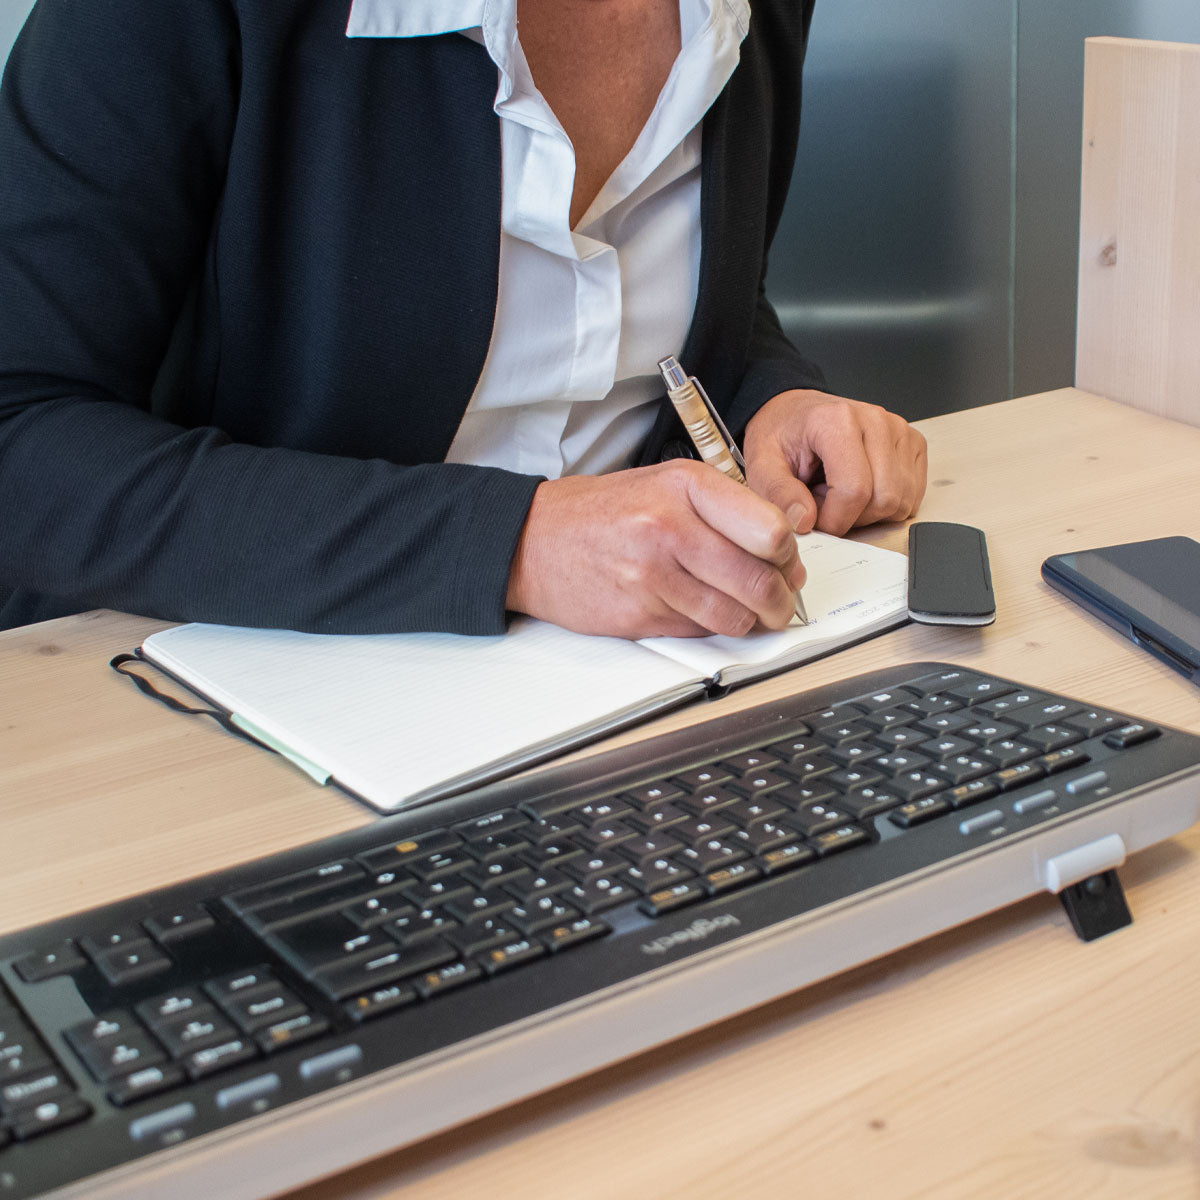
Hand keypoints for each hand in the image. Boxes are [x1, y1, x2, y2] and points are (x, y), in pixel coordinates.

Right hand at [505, 460, 805, 638]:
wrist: (532, 541)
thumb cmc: (601, 512)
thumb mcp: (663, 484)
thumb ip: (722, 508)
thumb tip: (780, 549)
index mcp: (684, 486)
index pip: (770, 531)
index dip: (788, 555)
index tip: (787, 563)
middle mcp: (669, 527)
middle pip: (759, 580)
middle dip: (780, 599)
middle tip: (780, 601)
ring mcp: (652, 575)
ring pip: (735, 615)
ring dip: (751, 621)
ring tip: (749, 612)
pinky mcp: (638, 614)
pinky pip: (699, 631)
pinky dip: (711, 628)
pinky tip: (703, 612)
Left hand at [743, 389, 926, 534]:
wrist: (795, 413)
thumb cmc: (783, 434)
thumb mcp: (762, 464)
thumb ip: (779, 493)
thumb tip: (804, 521)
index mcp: (837, 420)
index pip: (854, 490)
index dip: (834, 520)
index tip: (814, 520)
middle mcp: (875, 420)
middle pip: (884, 499)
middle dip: (851, 517)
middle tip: (823, 500)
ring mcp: (898, 430)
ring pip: (901, 501)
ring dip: (869, 512)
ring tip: (839, 491)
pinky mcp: (913, 443)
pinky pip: (912, 495)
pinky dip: (886, 504)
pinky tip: (862, 488)